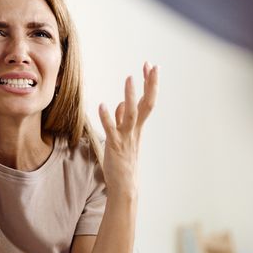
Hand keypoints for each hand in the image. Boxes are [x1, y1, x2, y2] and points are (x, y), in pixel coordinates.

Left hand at [98, 62, 158, 197]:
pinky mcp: (115, 146)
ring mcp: (126, 138)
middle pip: (146, 104)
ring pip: (131, 114)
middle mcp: (134, 130)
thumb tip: (121, 103)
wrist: (124, 185)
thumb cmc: (123, 162)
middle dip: (149, 84)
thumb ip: (122, 120)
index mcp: (138, 128)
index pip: (147, 101)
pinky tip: (102, 106)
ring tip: (129, 78)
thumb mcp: (124, 137)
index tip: (150, 66)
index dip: (149, 84)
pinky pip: (111, 130)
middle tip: (151, 66)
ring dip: (131, 96)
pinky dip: (107, 118)